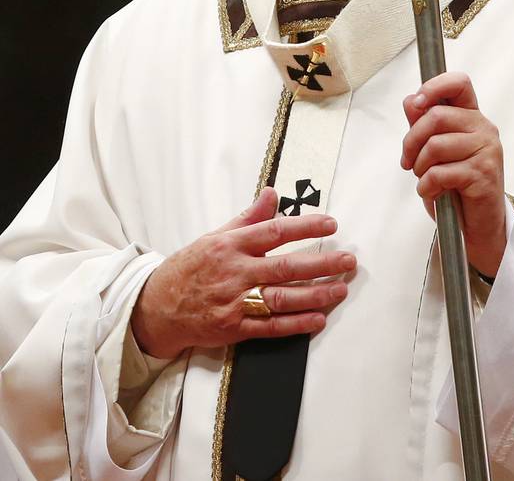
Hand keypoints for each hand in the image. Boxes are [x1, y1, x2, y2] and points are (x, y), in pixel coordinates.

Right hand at [130, 188, 355, 359]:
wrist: (157, 308)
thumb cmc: (190, 267)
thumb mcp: (216, 235)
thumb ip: (248, 217)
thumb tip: (272, 193)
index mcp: (232, 245)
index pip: (276, 231)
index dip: (306, 227)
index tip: (331, 225)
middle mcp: (235, 272)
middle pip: (285, 267)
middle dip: (321, 264)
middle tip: (348, 260)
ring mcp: (234, 302)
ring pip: (282, 298)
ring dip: (315, 295)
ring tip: (341, 289)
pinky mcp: (233, 329)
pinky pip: (270, 327)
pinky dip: (295, 324)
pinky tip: (318, 319)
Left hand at [401, 71, 506, 278]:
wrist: (480, 226)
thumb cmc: (457, 187)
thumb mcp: (436, 153)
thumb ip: (424, 126)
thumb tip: (410, 101)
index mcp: (473, 117)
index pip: (459, 83)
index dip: (434, 86)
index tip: (416, 104)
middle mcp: (484, 129)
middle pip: (436, 115)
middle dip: (412, 140)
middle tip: (408, 161)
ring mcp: (486, 151)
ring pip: (435, 145)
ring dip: (419, 167)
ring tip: (425, 179)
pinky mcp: (483, 174)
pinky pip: (439, 173)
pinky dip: (427, 187)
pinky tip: (434, 193)